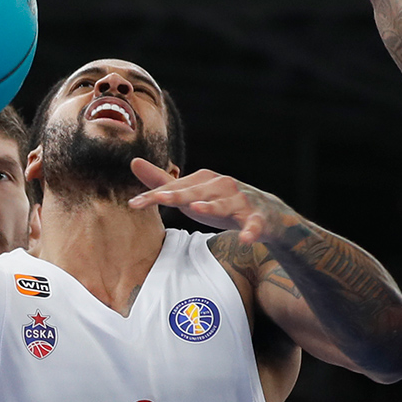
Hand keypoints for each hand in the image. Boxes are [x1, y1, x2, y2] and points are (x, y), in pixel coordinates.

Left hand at [128, 158, 297, 244]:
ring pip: (225, 204)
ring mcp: (241, 201)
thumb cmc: (222, 203)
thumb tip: (133, 162)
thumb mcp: (191, 194)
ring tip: (197, 209)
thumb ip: (163, 182)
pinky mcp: (258, 219)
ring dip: (213, 206)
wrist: (268, 214)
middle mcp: (223, 186)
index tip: (134, 204)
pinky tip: (245, 239)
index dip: (155, 196)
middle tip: (159, 199)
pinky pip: (254, 225)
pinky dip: (250, 231)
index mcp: (205, 180)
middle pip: (198, 192)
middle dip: (179, 195)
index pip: (176, 187)